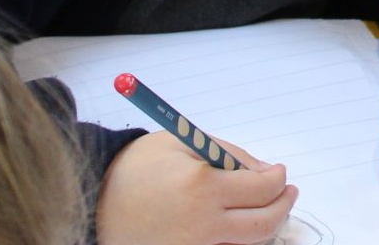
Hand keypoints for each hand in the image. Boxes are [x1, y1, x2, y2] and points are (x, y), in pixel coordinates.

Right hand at [96, 131, 295, 244]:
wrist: (91, 200)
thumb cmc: (139, 167)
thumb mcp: (186, 143)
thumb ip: (232, 155)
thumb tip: (267, 174)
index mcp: (202, 188)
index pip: (263, 189)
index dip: (278, 179)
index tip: (279, 173)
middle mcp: (200, 226)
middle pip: (263, 224)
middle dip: (283, 206)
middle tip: (287, 193)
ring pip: (247, 244)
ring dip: (263, 226)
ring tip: (265, 208)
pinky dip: (236, 241)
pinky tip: (237, 225)